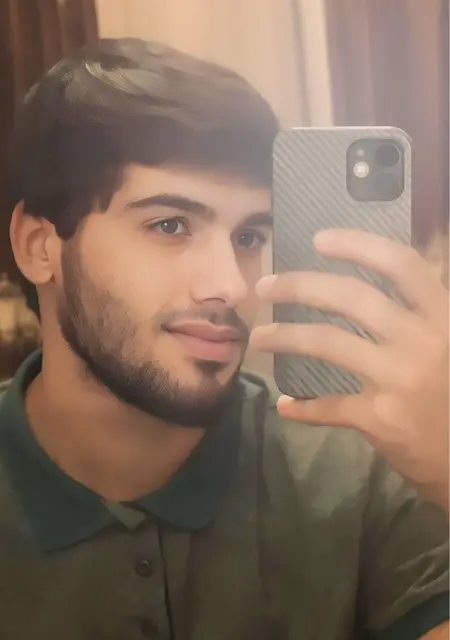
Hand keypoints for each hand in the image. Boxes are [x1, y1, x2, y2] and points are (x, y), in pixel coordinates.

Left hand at [251, 229, 448, 509]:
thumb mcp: (449, 342)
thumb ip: (423, 314)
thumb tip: (381, 285)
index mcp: (442, 316)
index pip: (400, 265)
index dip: (358, 245)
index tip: (319, 239)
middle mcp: (422, 340)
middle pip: (351, 297)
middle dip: (299, 286)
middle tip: (265, 286)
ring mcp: (400, 378)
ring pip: (327, 343)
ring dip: (284, 337)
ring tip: (258, 338)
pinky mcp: (382, 417)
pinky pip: (330, 406)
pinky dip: (304, 409)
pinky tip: (287, 407)